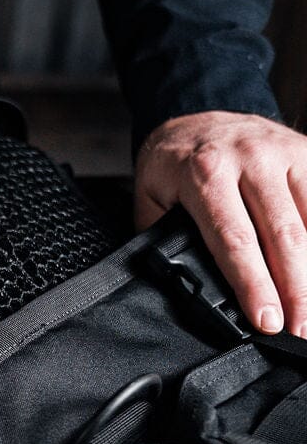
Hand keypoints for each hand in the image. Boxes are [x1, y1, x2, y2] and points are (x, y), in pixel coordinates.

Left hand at [135, 111, 306, 337]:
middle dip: (296, 290)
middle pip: (283, 235)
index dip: (253, 283)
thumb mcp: (152, 196)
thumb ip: (164, 238)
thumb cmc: (174, 162)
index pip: (233, 238)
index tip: (267, 320)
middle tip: (300, 330)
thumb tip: (181, 285)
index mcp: (205, 172)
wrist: (195, 112)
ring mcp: (284, 153)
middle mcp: (250, 159)